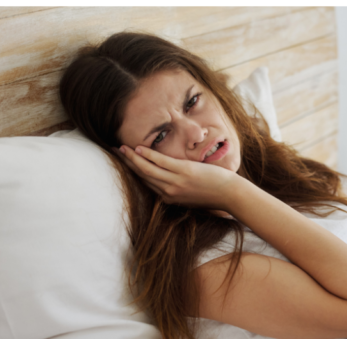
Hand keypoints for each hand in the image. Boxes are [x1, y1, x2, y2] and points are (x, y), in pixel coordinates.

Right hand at [113, 144, 239, 209]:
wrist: (230, 195)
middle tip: (116, 153)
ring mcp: (175, 182)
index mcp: (170, 198)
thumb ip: (181, 190)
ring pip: (147, 169)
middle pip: (142, 175)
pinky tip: (139, 148)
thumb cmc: (216, 195)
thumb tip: (176, 184)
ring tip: (121, 149)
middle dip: (128, 163)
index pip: (147, 183)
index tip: (125, 162)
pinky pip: (160, 162)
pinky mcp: (183, 172)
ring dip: (132, 158)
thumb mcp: (193, 196)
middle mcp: (168, 192)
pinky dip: (148, 155)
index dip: (134, 171)